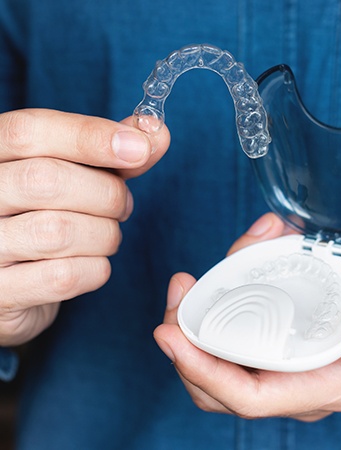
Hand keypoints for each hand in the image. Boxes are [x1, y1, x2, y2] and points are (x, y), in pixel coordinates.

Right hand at [0, 108, 169, 345]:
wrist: (15, 281)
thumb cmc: (47, 217)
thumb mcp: (73, 175)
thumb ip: (109, 152)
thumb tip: (156, 133)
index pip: (30, 131)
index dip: (90, 136)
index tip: (139, 148)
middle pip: (49, 181)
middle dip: (107, 194)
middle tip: (123, 206)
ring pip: (60, 232)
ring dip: (105, 235)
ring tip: (107, 235)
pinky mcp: (0, 293)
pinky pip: (64, 277)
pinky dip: (96, 269)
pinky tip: (93, 263)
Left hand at [154, 213, 340, 420]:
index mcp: (332, 379)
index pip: (252, 396)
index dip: (204, 373)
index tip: (169, 336)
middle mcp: (304, 372)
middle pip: (223, 380)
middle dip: (187, 343)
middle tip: (177, 293)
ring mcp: (293, 350)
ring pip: (226, 348)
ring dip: (201, 314)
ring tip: (199, 273)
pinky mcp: (289, 325)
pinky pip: (244, 320)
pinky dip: (228, 292)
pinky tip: (240, 253)